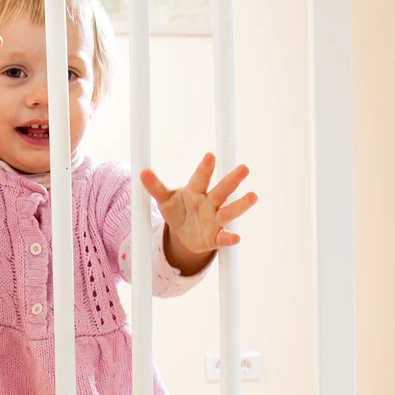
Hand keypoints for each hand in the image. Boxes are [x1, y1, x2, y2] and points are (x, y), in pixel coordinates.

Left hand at [140, 154, 257, 258]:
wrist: (185, 235)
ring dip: (240, 205)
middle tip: (244, 168)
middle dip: (232, 180)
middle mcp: (209, 203)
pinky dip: (229, 238)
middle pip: (221, 191)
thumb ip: (155, 187)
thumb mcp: (164, 201)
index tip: (210, 156)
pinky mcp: (215, 238)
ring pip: (229, 212)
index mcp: (195, 192)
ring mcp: (215, 220)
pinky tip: (236, 238)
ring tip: (252, 196)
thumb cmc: (178, 211)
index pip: (200, 178)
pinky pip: (223, 238)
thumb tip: (142, 172)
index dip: (205, 168)